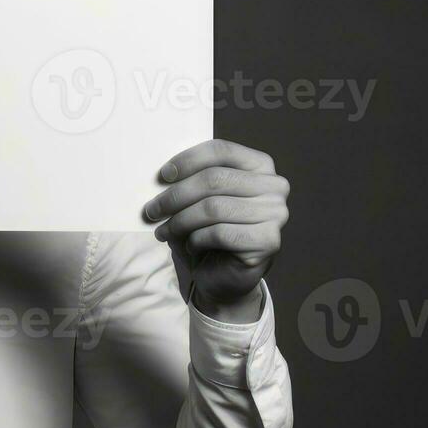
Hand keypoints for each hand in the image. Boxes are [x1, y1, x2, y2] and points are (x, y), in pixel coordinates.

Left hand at [142, 139, 288, 318]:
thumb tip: (162, 175)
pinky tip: (191, 246)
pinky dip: (196, 240)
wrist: (224, 276)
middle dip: (175, 196)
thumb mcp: (199, 199)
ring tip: (163, 231)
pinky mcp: (268, 241)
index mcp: (259, 165)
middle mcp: (274, 186)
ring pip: (213, 208)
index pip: (221, 150)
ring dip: (180, 221)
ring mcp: (275, 214)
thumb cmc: (209, 232)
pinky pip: (219, 233)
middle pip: (214, 179)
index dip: (188, 160)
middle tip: (152, 210)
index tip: (162, 176)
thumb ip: (189, 180)